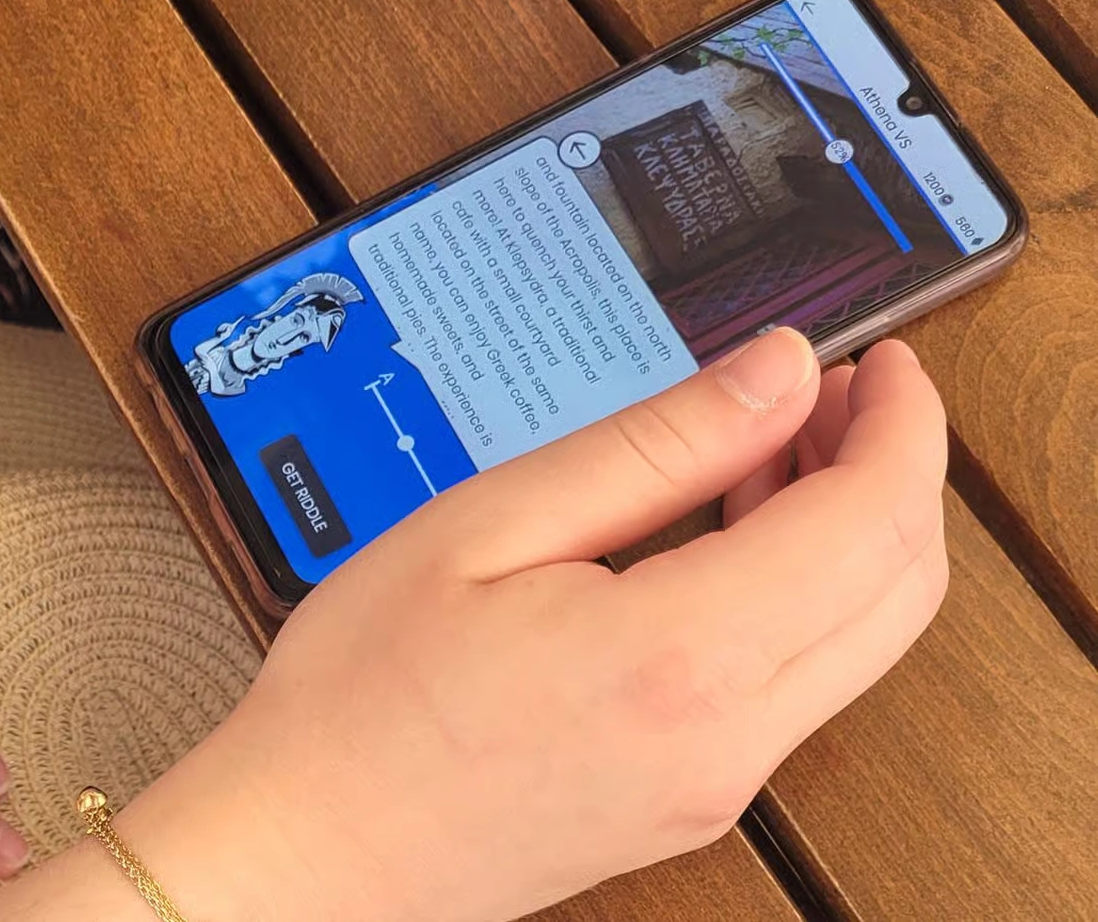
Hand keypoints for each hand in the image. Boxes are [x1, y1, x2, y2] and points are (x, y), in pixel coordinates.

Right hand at [116, 330, 947, 921]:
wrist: (311, 849)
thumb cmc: (364, 697)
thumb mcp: (488, 526)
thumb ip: (651, 447)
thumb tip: (774, 375)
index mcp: (679, 658)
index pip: (870, 523)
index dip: (899, 424)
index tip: (883, 361)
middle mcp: (728, 738)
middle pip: (899, 587)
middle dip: (891, 468)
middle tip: (831, 391)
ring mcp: (719, 782)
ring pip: (861, 639)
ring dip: (847, 528)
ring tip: (767, 445)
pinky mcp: (695, 799)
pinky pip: (798, 681)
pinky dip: (797, 589)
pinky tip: (722, 533)